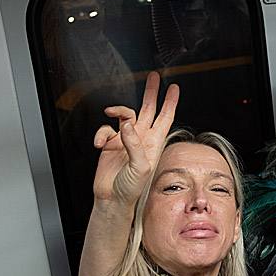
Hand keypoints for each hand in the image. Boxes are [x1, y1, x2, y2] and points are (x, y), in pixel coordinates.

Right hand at [91, 71, 179, 206]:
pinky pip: (105, 129)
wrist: (112, 199)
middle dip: (151, 93)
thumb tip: (127, 125)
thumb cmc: (131, 188)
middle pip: (148, 109)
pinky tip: (100, 144)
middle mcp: (141, 138)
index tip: (174, 88)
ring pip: (125, 115)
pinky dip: (100, 133)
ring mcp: (125, 140)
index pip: (165, 117)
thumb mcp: (140, 167)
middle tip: (154, 77)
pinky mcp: (110, 144)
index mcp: (154, 142)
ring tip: (112, 113)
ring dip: (118, 110)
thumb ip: (135, 144)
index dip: (170, 102)